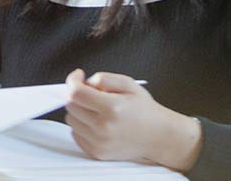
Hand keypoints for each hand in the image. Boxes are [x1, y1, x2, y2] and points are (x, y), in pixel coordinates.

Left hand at [64, 69, 201, 170]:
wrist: (159, 136)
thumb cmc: (145, 110)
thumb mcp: (129, 84)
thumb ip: (104, 78)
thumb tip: (84, 81)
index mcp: (112, 108)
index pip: (76, 93)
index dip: (73, 81)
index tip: (78, 77)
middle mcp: (104, 128)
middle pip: (71, 106)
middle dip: (77, 95)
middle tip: (91, 93)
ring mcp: (99, 143)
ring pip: (71, 120)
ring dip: (79, 111)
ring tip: (96, 109)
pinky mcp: (96, 153)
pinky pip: (76, 134)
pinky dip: (81, 126)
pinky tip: (97, 122)